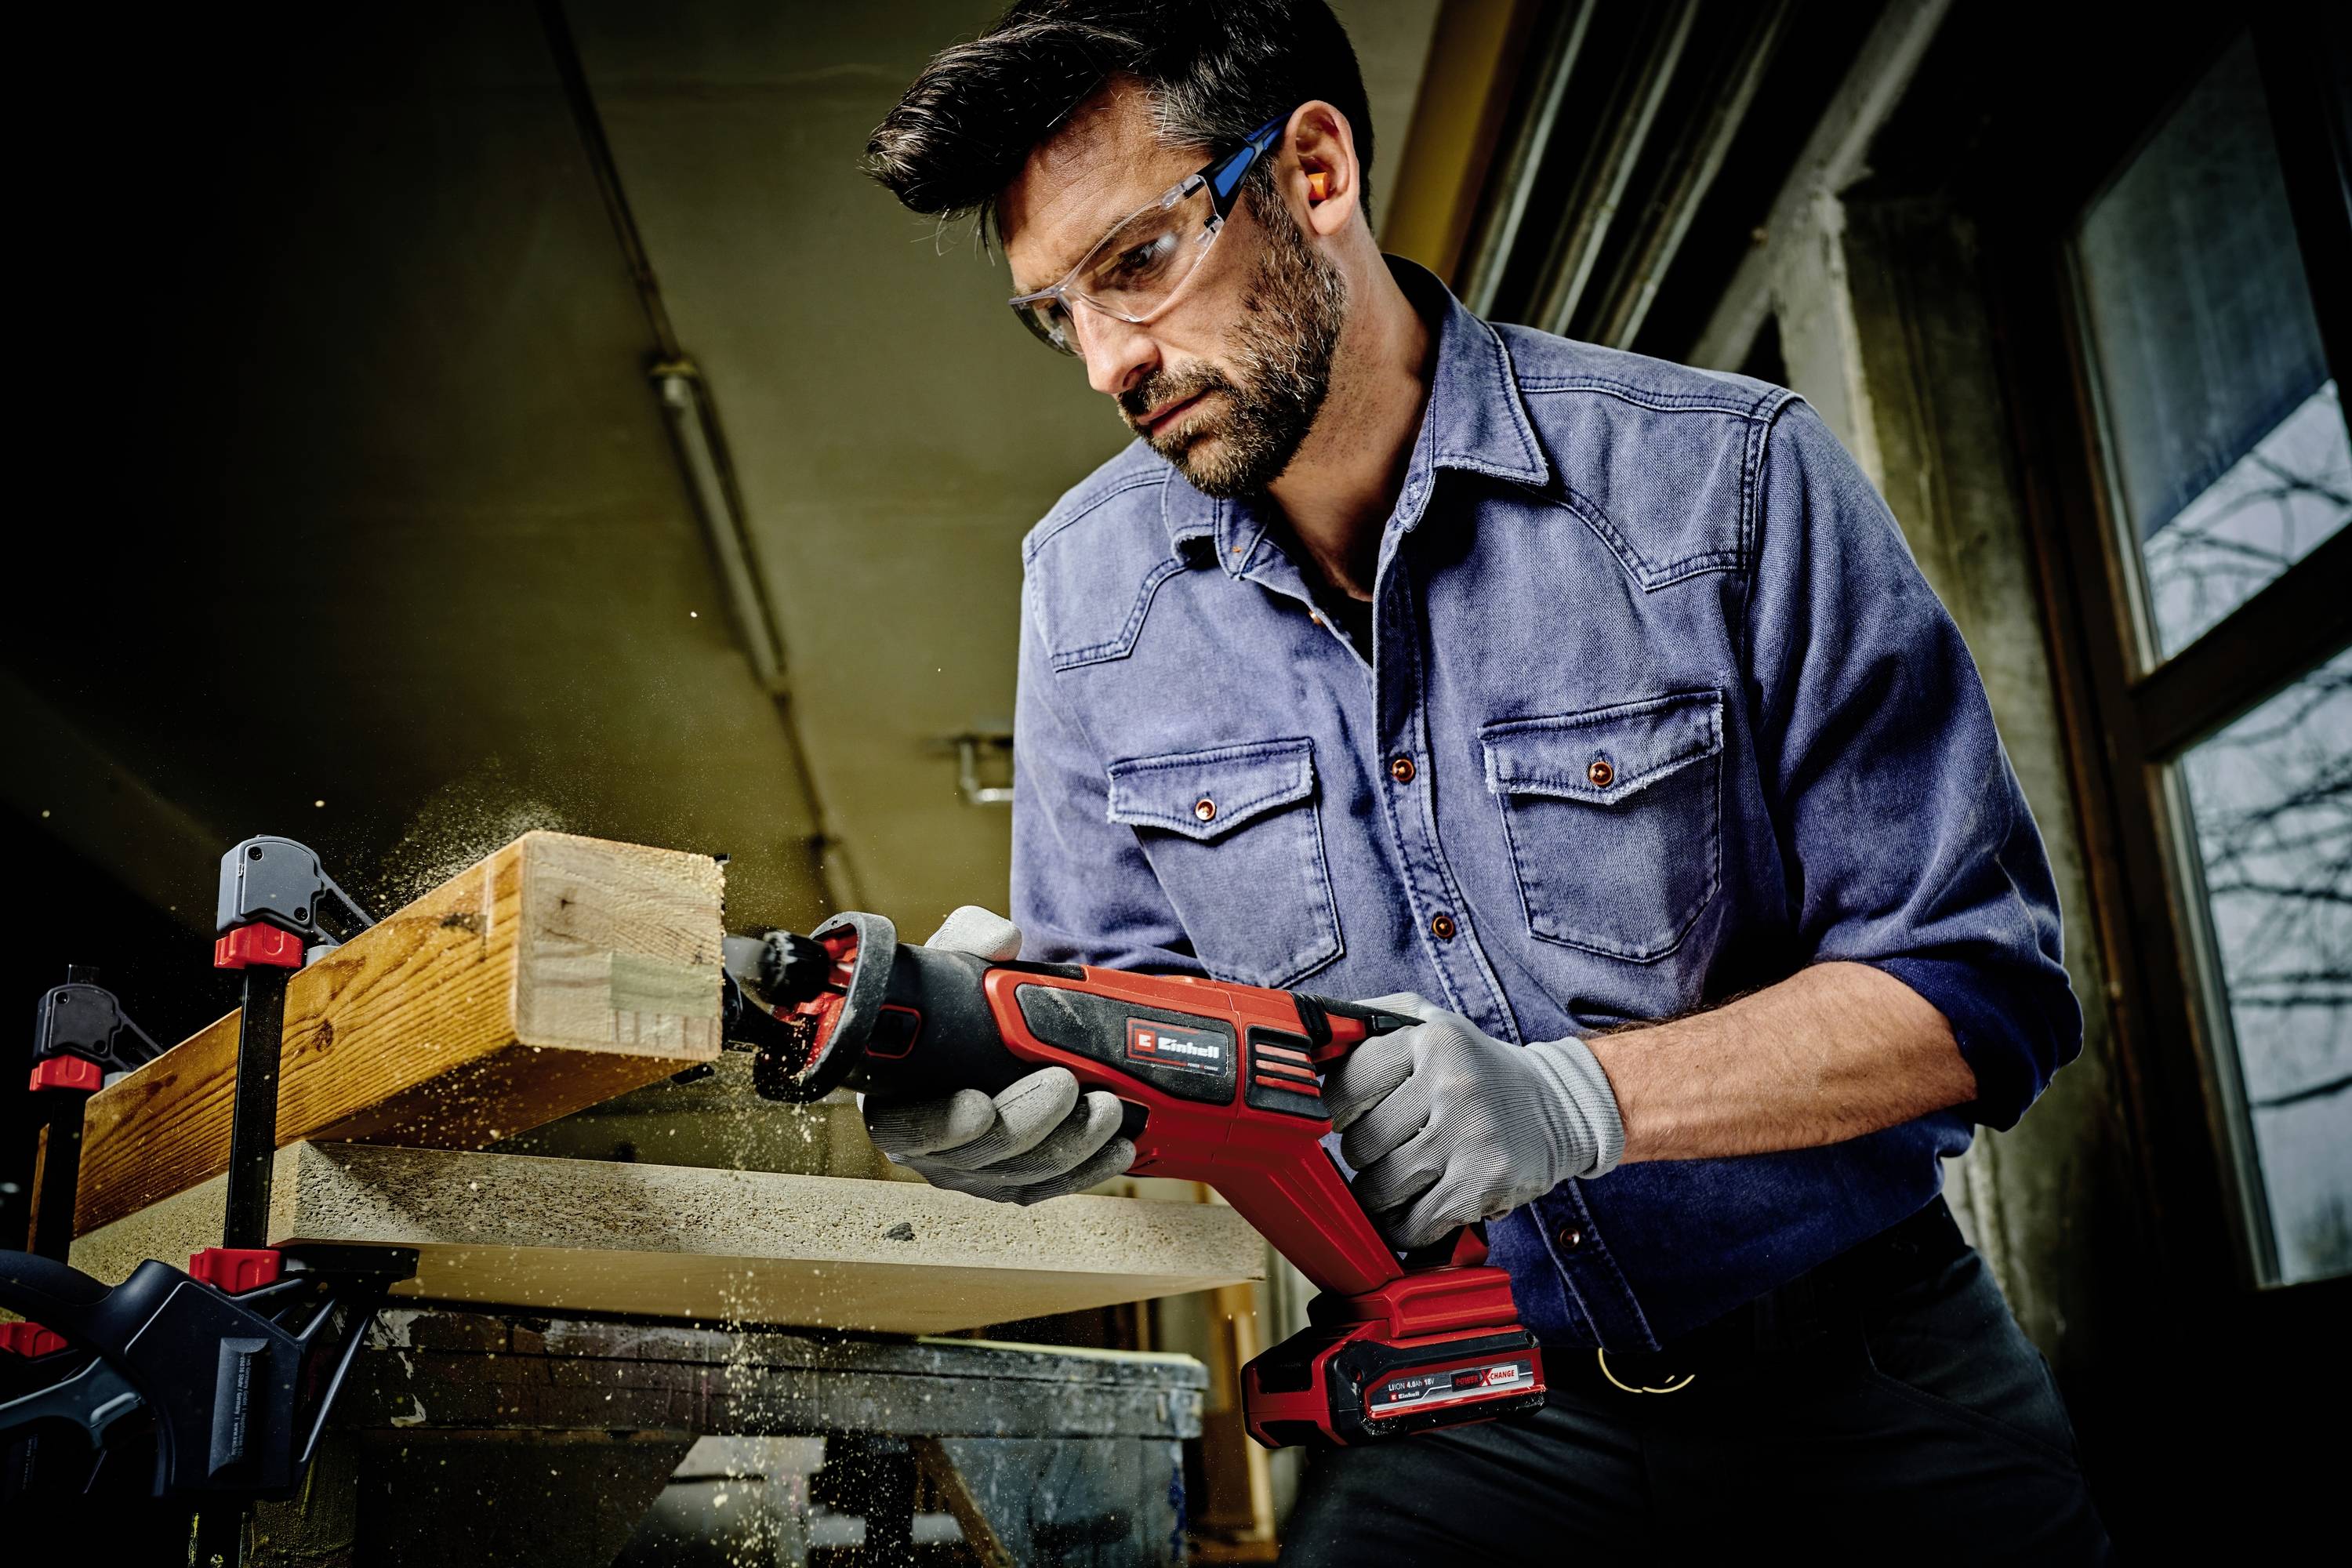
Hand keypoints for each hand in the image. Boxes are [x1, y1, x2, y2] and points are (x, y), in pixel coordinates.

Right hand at [860, 907, 1133, 1202]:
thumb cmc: (956, 1001)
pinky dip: (1088, 1169)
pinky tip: (1119, 1148)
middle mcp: (930, 1146)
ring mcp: (974, 1169)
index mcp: (895, 1098)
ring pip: (1020, 1176)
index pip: (904, 1127)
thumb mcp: (953, 958)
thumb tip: (1003, 940)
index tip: (979, 1103)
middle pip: (974, 1157)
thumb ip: (969, 938)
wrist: (988, 1029)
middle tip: (1066, 1083)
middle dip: (1027, 1124)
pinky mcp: (1015, 1179)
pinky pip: (1050, 1186)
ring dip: (1069, 1147)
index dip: (939, 1124)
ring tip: (1107, 1108)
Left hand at [1321, 994, 1623, 1249]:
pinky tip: (1415, 1209)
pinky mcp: (1484, 1183)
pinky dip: (1403, 1226)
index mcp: (1432, 1039)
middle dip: (1364, 1155)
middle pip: (1360, 1144)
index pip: (1345, 1087)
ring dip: (1380, 1193)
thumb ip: (1366, 1022)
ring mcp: (1470, 1135)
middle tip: (1387, 1148)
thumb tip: (1304, 1041)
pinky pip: (1412, 1223)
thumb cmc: (1477, 1068)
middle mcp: (1452, 1083)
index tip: (1349, 1118)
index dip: (1338, 1112)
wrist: (1558, 1108)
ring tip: (1401, 1178)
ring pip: (1380, 1188)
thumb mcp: (1430, 1022)